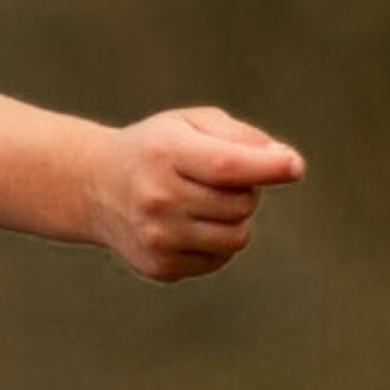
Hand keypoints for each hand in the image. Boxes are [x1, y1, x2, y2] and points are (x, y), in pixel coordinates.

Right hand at [88, 108, 302, 282]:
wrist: (94, 187)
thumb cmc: (156, 149)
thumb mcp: (190, 123)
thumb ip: (241, 136)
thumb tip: (285, 163)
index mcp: (165, 153)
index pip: (228, 166)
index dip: (268, 168)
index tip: (294, 166)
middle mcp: (157, 198)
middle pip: (241, 204)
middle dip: (245, 190)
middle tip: (216, 179)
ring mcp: (157, 237)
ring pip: (237, 237)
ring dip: (235, 219)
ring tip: (208, 203)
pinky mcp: (160, 266)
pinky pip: (219, 258)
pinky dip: (217, 242)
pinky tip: (191, 225)